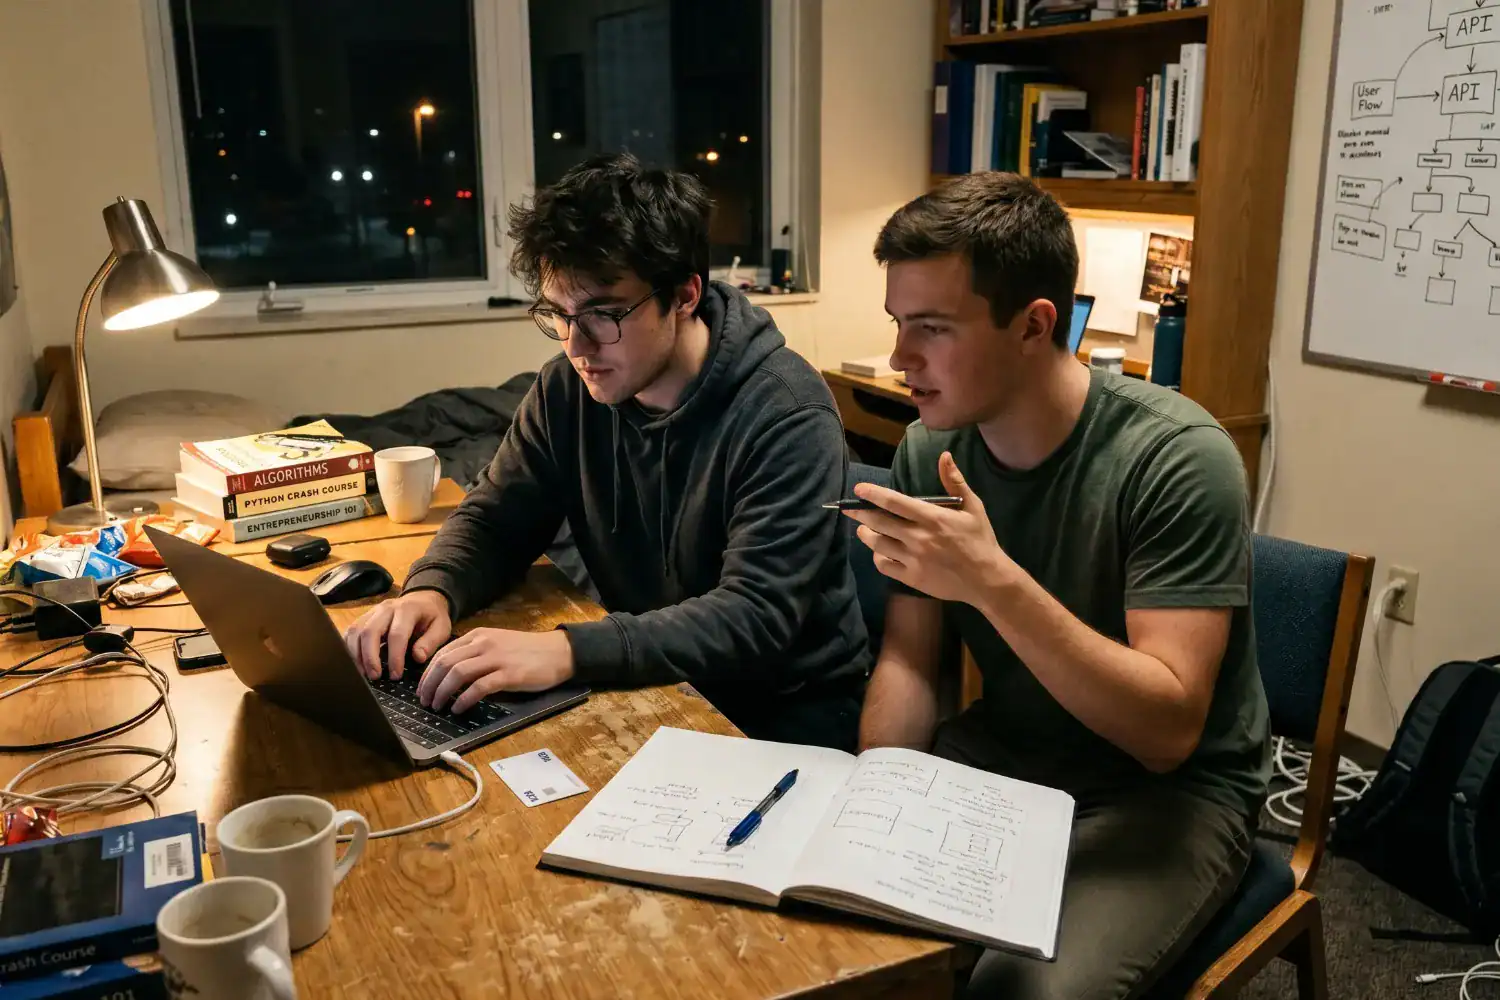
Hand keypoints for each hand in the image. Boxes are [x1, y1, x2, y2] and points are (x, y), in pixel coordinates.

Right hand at [343, 590, 451, 680]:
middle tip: (375, 677)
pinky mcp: (364, 617)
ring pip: (356, 631)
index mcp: (407, 609)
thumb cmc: (431, 616)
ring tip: (364, 674)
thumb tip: (417, 657)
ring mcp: (372, 612)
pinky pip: (350, 631)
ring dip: (356, 654)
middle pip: (370, 631)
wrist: (423, 599)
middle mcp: (386, 608)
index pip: (396, 634)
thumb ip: (431, 642)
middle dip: (369, 657)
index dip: (394, 657)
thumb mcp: (441, 627)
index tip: (395, 676)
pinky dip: (349, 648)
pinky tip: (355, 663)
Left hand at [417, 628, 574, 713]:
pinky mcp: (509, 675)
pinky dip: (464, 699)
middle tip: (425, 701)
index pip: (442, 653)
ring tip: (438, 706)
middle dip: (429, 684)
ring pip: (457, 674)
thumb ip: (475, 654)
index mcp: (478, 636)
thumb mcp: (497, 644)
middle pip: (445, 663)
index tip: (422, 689)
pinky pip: (479, 687)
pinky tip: (458, 709)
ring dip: (442, 692)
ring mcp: (497, 658)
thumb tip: (450, 675)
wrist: (558, 652)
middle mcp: (484, 644)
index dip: (427, 674)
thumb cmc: (528, 651)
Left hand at [844, 451, 1017, 602]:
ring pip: (878, 544)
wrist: (987, 580)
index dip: (873, 494)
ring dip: (866, 534)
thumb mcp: (973, 507)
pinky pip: (885, 565)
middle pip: (879, 522)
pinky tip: (879, 551)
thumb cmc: (980, 540)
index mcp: (932, 518)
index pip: (894, 502)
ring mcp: (913, 559)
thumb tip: (944, 455)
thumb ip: (955, 481)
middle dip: (860, 513)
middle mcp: (919, 538)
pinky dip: (878, 557)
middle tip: (850, 508)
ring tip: (863, 529)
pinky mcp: (912, 578)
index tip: (858, 489)